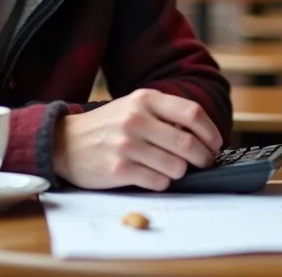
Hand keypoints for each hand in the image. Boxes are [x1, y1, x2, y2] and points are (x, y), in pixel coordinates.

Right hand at [51, 88, 222, 190]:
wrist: (65, 142)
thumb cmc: (107, 126)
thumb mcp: (134, 107)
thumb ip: (165, 115)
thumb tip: (204, 136)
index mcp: (145, 100)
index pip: (192, 114)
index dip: (211, 132)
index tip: (216, 143)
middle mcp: (137, 120)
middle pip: (189, 143)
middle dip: (203, 157)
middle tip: (203, 162)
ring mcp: (127, 145)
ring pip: (177, 166)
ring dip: (179, 171)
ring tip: (170, 168)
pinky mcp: (119, 169)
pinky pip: (159, 182)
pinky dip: (161, 182)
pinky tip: (152, 175)